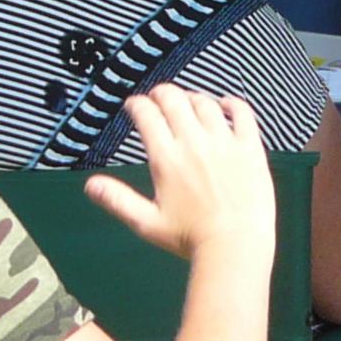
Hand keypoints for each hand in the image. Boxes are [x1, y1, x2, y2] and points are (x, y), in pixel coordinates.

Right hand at [87, 85, 275, 271]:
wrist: (235, 247)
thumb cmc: (189, 240)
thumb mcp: (147, 223)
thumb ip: (118, 200)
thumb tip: (90, 185)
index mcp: (166, 158)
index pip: (147, 115)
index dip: (137, 104)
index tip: (134, 105)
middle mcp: (193, 143)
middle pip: (174, 100)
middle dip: (161, 93)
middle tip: (157, 97)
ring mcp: (224, 142)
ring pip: (205, 103)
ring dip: (192, 98)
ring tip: (187, 103)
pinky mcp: (250, 147)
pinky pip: (242, 112)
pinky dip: (231, 103)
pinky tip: (225, 104)